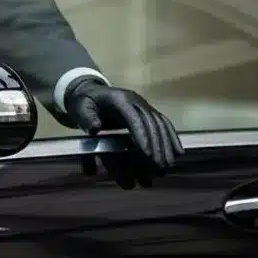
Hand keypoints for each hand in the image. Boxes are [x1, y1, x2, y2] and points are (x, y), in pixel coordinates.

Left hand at [66, 78, 183, 177]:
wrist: (90, 91)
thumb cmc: (84, 102)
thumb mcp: (79, 108)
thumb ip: (86, 118)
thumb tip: (94, 129)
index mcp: (119, 100)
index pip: (134, 119)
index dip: (142, 136)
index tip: (147, 155)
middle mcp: (136, 101)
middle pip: (151, 124)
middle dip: (157, 146)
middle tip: (159, 166)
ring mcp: (144, 106)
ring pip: (161, 125)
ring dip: (167, 146)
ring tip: (168, 166)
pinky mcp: (148, 112)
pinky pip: (164, 124)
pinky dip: (172, 138)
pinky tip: (179, 153)